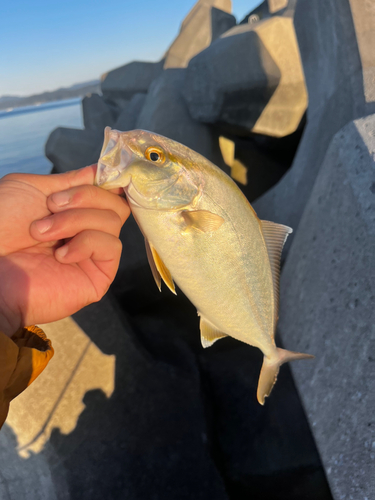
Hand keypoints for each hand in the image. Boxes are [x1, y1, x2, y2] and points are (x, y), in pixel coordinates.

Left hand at [0, 165, 129, 335]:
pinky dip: (86, 243)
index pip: (108, 191)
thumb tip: (101, 171)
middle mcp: (86, 231)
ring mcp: (93, 255)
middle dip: (85, 197)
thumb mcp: (32, 188)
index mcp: (73, 210)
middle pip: (115, 204)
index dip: (104, 181)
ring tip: (41, 233)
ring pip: (113, 222)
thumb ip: (69, 180)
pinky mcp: (98, 277)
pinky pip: (112, 246)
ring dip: (75, 221)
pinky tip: (59, 256)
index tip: (91, 176)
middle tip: (51, 206)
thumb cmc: (0, 225)